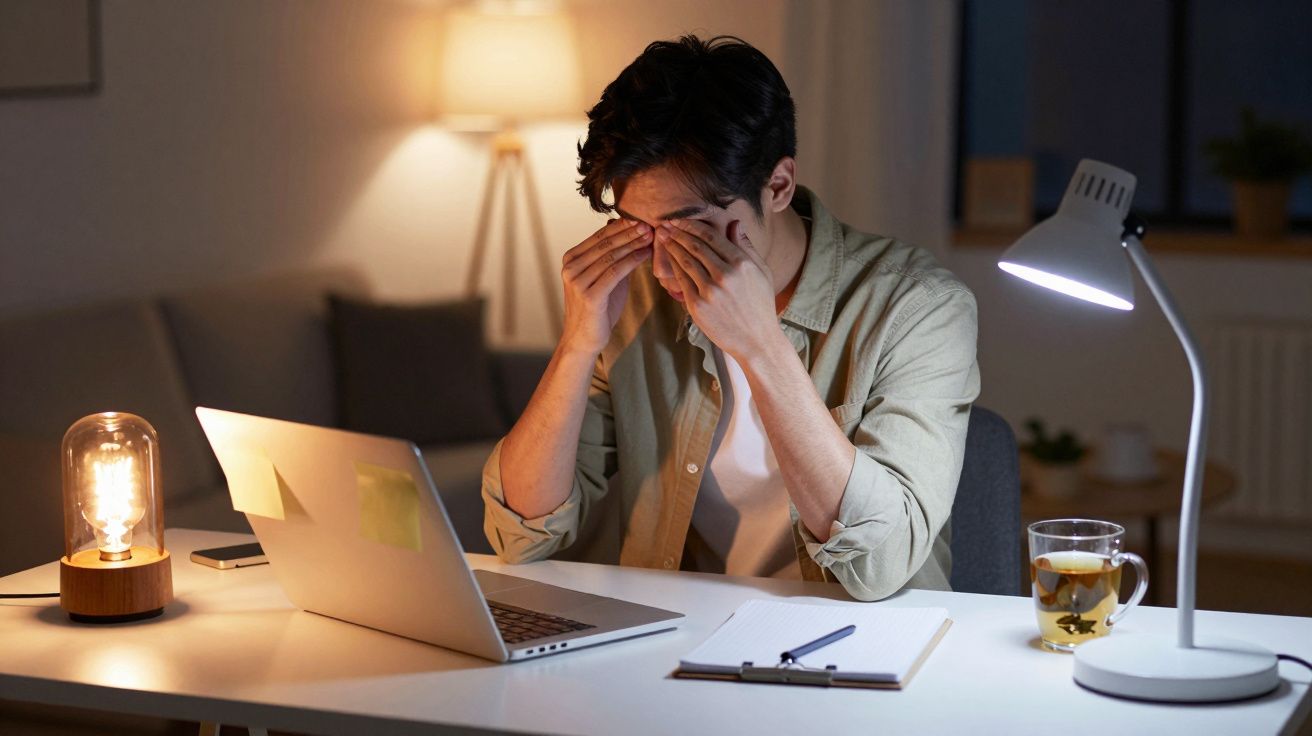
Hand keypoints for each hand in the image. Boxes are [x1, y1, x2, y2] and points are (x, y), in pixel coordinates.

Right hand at [559, 219, 652, 354]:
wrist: (585, 338)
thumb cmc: (598, 308)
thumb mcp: (604, 277)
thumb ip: (613, 256)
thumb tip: (624, 229)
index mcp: (571, 259)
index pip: (599, 236)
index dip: (622, 227)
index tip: (641, 219)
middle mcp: (571, 267)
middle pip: (605, 244)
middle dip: (629, 233)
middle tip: (649, 225)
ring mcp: (577, 281)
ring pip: (611, 256)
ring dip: (633, 245)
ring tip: (650, 238)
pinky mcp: (588, 295)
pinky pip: (615, 272)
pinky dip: (632, 261)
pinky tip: (645, 255)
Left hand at [657, 219, 779, 360]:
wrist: (757, 340)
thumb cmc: (761, 304)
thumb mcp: (762, 271)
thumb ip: (746, 246)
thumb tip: (735, 223)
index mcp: (741, 263)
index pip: (711, 237)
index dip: (692, 225)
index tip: (681, 220)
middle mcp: (725, 275)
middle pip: (695, 246)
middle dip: (678, 232)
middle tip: (666, 224)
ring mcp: (710, 291)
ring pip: (685, 261)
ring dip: (672, 246)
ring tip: (663, 237)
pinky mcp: (698, 306)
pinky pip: (682, 280)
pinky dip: (674, 267)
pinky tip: (669, 258)